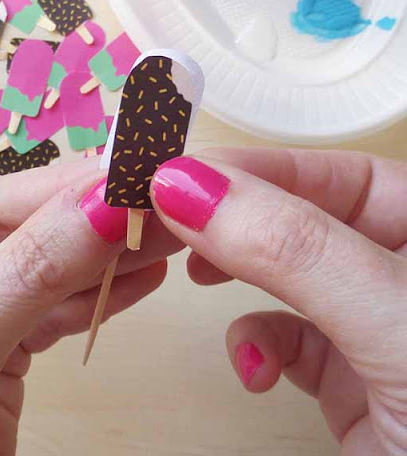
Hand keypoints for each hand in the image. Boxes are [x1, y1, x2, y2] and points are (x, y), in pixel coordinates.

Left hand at [0, 0, 179, 455]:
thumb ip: (23, 277)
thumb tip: (102, 206)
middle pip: (24, 200)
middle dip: (90, 191)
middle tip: (156, 175)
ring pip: (59, 245)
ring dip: (115, 237)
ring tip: (172, 222)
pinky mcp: (11, 333)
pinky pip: (70, 293)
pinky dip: (112, 285)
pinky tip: (150, 270)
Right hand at [151, 149, 406, 455]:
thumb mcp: (393, 325)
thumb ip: (295, 250)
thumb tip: (184, 186)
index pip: (334, 175)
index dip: (252, 169)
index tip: (173, 173)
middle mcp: (402, 271)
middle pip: (302, 218)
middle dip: (234, 220)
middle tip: (166, 218)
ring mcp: (375, 327)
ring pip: (287, 275)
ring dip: (238, 275)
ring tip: (194, 273)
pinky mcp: (350, 379)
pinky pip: (289, 339)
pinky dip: (256, 345)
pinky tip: (248, 367)